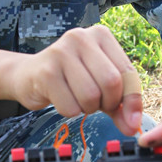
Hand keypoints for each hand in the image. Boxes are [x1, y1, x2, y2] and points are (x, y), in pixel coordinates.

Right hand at [12, 25, 142, 134]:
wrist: (28, 75)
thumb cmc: (70, 79)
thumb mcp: (100, 86)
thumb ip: (120, 105)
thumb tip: (133, 126)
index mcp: (101, 35)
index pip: (127, 72)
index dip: (132, 100)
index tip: (132, 121)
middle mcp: (81, 37)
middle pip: (111, 82)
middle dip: (108, 104)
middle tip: (96, 104)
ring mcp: (61, 52)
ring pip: (91, 96)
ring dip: (87, 109)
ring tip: (77, 99)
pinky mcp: (46, 71)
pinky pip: (70, 106)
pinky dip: (70, 111)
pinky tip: (61, 99)